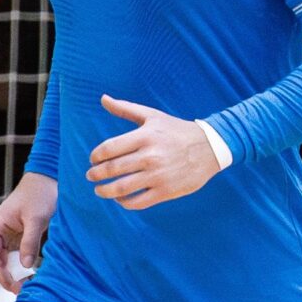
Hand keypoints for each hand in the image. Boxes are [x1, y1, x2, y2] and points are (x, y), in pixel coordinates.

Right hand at [0, 172, 57, 290]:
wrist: (49, 179)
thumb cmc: (40, 194)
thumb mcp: (36, 218)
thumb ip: (30, 242)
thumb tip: (25, 266)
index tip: (10, 283)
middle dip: (5, 276)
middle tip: (19, 289)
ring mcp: (10, 235)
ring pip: (6, 260)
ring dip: (13, 273)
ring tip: (25, 286)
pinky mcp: (21, 236)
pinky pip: (17, 255)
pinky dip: (22, 266)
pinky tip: (31, 274)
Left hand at [86, 96, 220, 210]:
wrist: (210, 148)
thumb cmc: (176, 130)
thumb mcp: (152, 116)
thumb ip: (125, 109)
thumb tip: (103, 98)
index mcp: (145, 136)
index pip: (109, 148)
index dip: (95, 156)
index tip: (93, 159)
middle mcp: (150, 156)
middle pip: (112, 169)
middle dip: (95, 175)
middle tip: (91, 176)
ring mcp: (158, 175)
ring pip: (121, 188)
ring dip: (104, 191)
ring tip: (99, 190)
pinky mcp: (166, 191)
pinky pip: (138, 202)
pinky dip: (124, 202)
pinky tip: (120, 199)